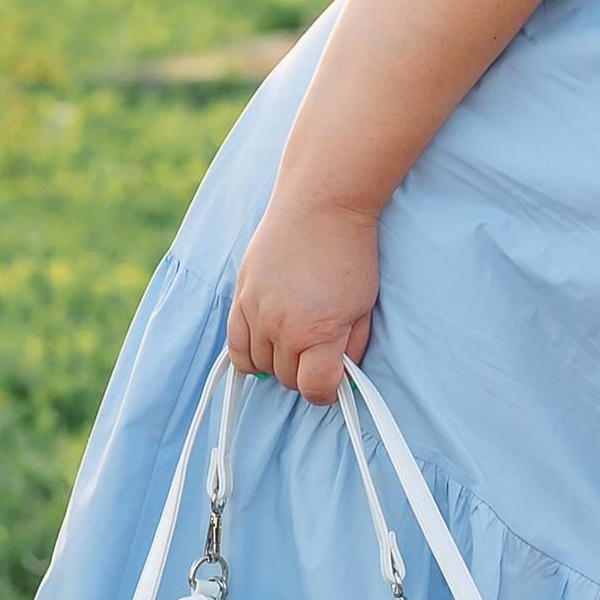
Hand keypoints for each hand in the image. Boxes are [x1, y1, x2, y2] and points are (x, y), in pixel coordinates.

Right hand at [228, 191, 377, 406]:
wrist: (320, 206)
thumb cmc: (349, 253)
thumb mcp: (365, 306)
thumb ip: (352, 346)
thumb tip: (342, 375)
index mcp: (318, 333)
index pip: (315, 389)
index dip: (328, 392)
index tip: (333, 383)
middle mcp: (282, 327)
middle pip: (287, 379)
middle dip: (305, 374)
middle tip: (319, 355)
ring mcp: (256, 312)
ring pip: (259, 365)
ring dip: (278, 362)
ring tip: (296, 341)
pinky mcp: (240, 297)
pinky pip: (234, 346)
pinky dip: (248, 353)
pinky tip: (265, 345)